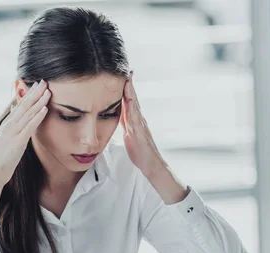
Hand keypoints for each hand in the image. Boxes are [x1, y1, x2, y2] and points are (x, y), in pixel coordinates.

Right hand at [0, 80, 49, 185]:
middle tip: (44, 81)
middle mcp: (9, 125)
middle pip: (24, 105)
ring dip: (39, 101)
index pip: (19, 106)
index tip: (37, 85)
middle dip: (35, 93)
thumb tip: (15, 120)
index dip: (29, 95)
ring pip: (28, 113)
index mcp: (7, 124)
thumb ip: (11, 130)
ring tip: (48, 91)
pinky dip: (37, 117)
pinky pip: (30, 126)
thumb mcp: (5, 140)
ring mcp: (13, 132)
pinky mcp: (18, 141)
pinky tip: (45, 109)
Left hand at [121, 72, 187, 204]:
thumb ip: (125, 124)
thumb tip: (118, 115)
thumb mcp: (128, 134)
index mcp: (134, 120)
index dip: (124, 88)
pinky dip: (133, 106)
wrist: (151, 165)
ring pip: (135, 104)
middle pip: (133, 98)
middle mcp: (139, 119)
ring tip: (127, 78)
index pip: (128, 101)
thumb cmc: (140, 152)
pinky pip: (136, 116)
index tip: (121, 75)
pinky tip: (129, 98)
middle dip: (129, 84)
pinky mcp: (140, 131)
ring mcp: (141, 124)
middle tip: (127, 69)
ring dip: (131, 91)